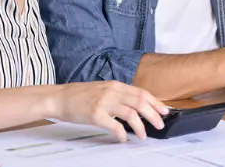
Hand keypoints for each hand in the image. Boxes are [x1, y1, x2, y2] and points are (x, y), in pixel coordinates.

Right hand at [48, 81, 169, 141]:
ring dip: (141, 126)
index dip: (155, 102)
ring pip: (131, 113)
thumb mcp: (103, 89)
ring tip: (143, 136)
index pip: (141, 92)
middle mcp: (112, 91)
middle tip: (160, 124)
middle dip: (154, 114)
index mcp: (116, 85)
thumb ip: (118, 95)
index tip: (165, 111)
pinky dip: (122, 133)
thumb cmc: (80, 95)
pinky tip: (123, 138)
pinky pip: (114, 125)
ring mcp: (104, 102)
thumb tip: (136, 105)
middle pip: (140, 102)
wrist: (59, 97)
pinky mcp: (95, 114)